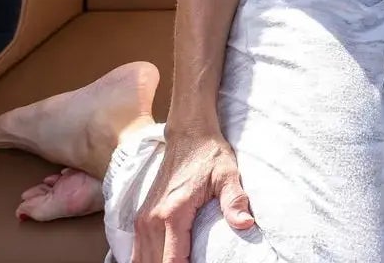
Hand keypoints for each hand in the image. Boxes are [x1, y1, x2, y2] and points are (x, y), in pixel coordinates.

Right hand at [133, 132, 253, 262]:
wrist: (189, 134)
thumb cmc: (209, 155)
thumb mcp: (228, 174)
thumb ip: (234, 200)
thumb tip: (246, 223)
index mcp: (174, 213)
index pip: (172, 261)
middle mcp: (152, 219)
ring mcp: (143, 218)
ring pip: (141, 259)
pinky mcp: (141, 215)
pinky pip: (136, 249)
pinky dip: (145, 260)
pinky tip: (156, 262)